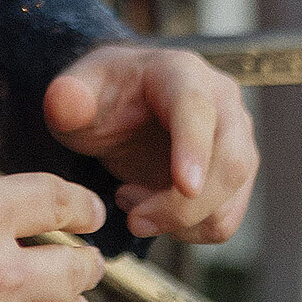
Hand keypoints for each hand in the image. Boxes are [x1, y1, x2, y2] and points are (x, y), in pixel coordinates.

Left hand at [43, 43, 257, 243]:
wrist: (121, 107)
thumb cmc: (102, 96)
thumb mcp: (75, 92)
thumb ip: (67, 97)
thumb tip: (64, 103)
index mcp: (181, 72)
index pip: (197, 110)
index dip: (194, 148)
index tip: (186, 186)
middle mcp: (222, 103)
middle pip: (229, 164)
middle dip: (181, 207)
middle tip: (132, 218)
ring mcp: (237, 140)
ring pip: (228, 201)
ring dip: (178, 221)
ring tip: (129, 198)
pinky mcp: (237, 177)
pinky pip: (223, 220)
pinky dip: (186, 230)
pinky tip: (150, 207)